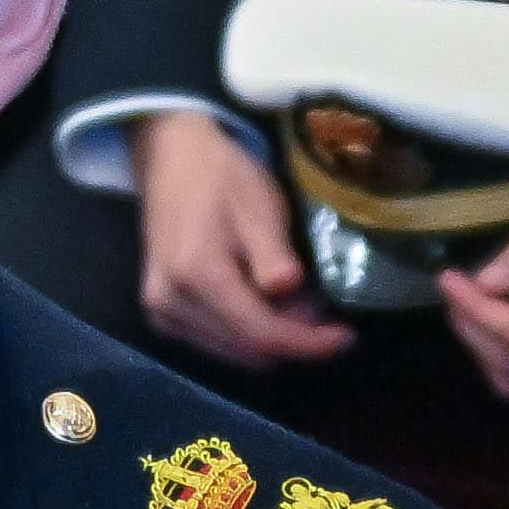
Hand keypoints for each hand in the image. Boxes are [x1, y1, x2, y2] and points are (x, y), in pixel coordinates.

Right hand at [118, 110, 353, 373]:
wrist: (170, 157)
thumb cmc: (220, 176)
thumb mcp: (257, 205)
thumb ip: (272, 254)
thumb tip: (291, 292)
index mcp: (196, 276)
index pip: (261, 333)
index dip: (307, 342)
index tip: (346, 337)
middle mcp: (171, 304)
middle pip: (247, 349)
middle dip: (292, 340)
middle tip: (325, 314)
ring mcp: (162, 311)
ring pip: (232, 352)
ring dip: (270, 338)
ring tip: (300, 307)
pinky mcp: (162, 312)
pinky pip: (214, 342)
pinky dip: (245, 333)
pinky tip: (266, 305)